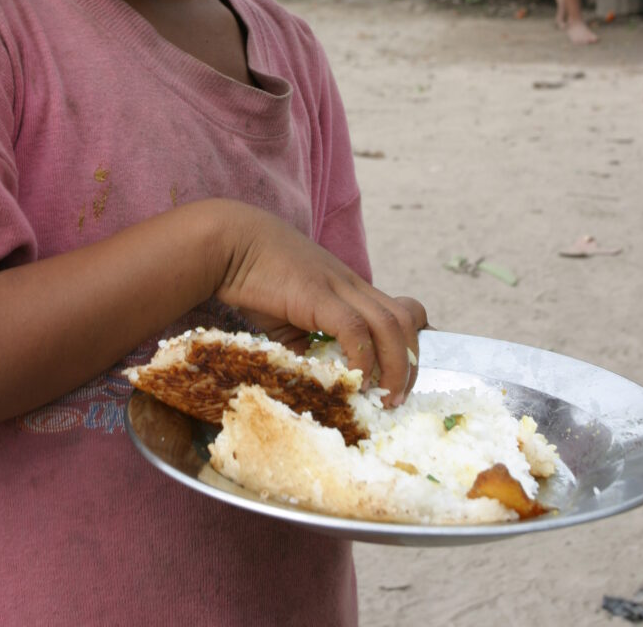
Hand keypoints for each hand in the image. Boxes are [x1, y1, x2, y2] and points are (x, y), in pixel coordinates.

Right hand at [215, 207, 426, 406]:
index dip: (413, 343)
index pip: (402, 310)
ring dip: (396, 366)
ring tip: (385, 398)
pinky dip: (361, 358)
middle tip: (398, 399)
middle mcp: (352, 284)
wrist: (229, 244)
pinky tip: (354, 379)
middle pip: (406, 319)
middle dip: (411, 363)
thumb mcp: (289, 319)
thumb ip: (307, 348)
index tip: (408, 378)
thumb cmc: (254, 279)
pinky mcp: (317, 294)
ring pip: (390, 324)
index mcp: (350, 288)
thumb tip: (319, 386)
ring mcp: (337, 285)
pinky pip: (354, 328)